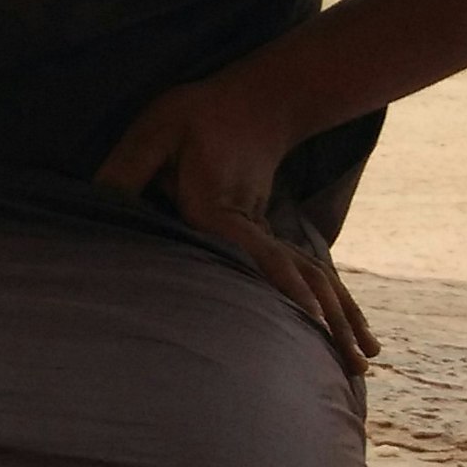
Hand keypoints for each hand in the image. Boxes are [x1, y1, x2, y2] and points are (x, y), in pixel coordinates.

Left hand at [99, 75, 374, 374]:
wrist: (256, 98)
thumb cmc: (195, 115)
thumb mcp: (156, 131)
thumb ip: (128, 168)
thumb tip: (101, 205)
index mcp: (220, 209)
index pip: (256, 256)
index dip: (283, 289)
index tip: (312, 324)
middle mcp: (254, 227)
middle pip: (301, 280)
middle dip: (329, 324)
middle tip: (355, 367)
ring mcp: (271, 233)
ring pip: (315, 282)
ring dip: (342, 322)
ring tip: (365, 364)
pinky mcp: (274, 237)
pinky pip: (312, 276)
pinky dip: (336, 305)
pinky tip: (358, 334)